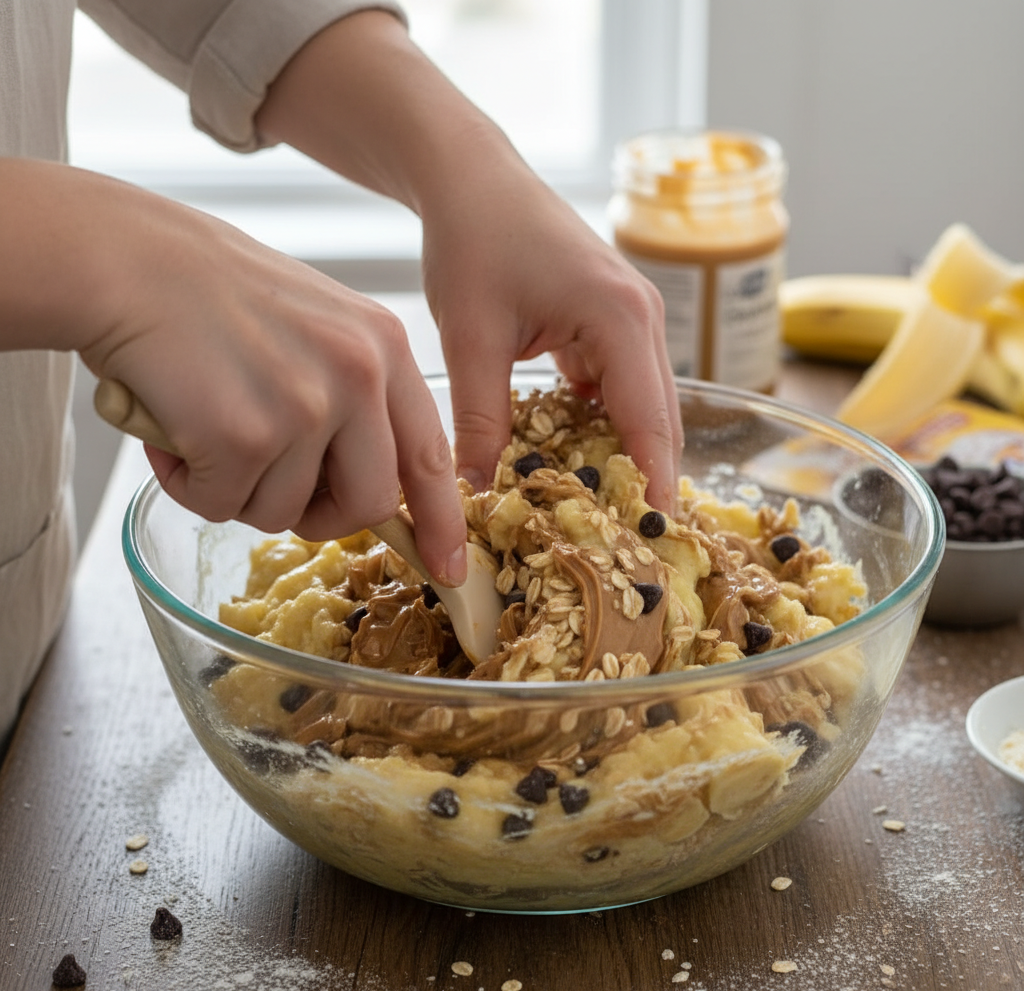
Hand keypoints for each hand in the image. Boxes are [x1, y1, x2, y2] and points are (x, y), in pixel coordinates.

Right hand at [0, 160, 466, 584]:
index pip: (429, 455)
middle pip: (368, 504)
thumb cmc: (213, 297)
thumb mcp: (318, 328)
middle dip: (320, 516)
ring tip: (204, 428)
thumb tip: (372, 489)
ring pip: (285, 512)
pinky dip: (191, 484)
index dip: (440, 521)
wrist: (126, 260)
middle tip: (269, 485)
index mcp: (384, 348)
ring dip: (238, 490)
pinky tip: (173, 430)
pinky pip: (223, 505)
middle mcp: (359, 376)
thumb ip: (356, 400)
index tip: (448, 567)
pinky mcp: (246, 434)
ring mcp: (306, 406)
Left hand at [251, 12, 681, 511]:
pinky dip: (602, 426)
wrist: (471, 179)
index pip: (650, 420)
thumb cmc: (473, 241)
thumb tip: (477, 491)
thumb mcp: (471, 337)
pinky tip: (575, 462)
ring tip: (602, 515)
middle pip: (658, 418)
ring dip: (622, 455)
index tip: (650, 537)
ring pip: (640, 406)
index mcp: (621, 318)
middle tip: (624, 542)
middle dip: (642, 477)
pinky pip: (618, 389)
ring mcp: (632, 320)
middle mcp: (643, 319)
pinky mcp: (611, 324)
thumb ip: (480, 419)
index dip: (651, 482)